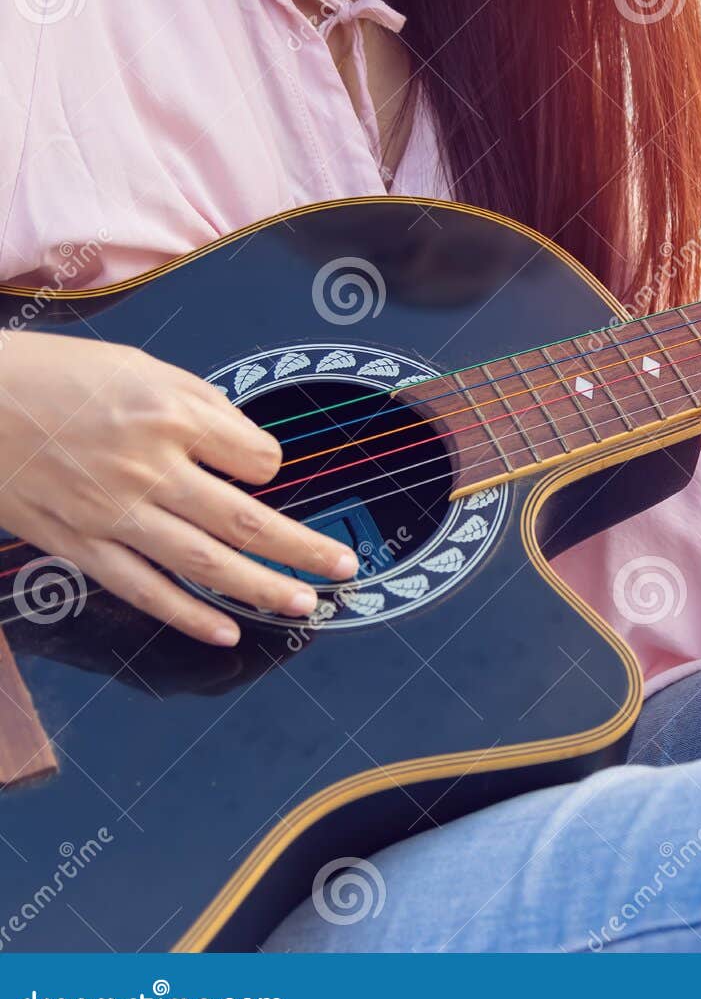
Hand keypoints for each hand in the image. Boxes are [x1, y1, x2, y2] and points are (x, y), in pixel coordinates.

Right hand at [0, 332, 356, 644]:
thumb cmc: (58, 377)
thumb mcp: (142, 369)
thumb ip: (204, 411)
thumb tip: (254, 456)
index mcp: (169, 415)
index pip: (256, 458)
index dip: (270, 467)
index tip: (263, 471)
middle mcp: (147, 467)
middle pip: (246, 520)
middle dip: (302, 548)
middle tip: (344, 567)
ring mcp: (112, 512)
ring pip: (204, 562)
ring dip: (262, 588)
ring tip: (305, 604)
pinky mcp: (78, 544)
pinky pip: (142, 589)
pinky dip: (187, 614)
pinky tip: (226, 629)